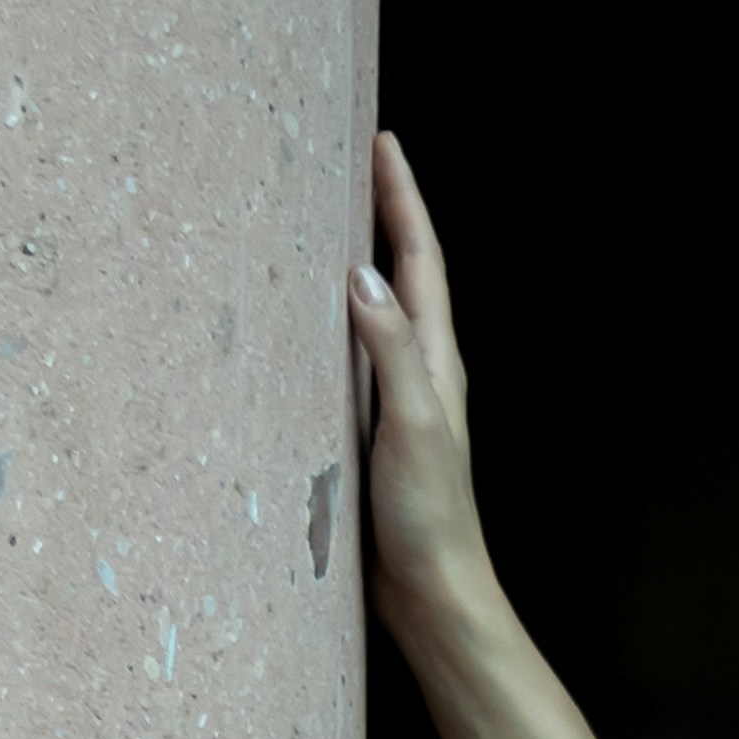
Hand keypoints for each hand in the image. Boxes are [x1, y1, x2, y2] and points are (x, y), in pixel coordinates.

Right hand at [344, 128, 489, 639]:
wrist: (432, 597)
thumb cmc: (430, 520)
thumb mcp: (413, 426)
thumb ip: (391, 350)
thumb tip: (362, 273)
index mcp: (436, 362)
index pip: (418, 259)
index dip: (401, 199)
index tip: (383, 142)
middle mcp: (419, 373)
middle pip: (399, 273)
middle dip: (378, 213)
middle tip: (350, 159)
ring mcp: (394, 401)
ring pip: (372, 312)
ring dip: (353, 262)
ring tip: (320, 218)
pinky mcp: (368, 433)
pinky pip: (347, 357)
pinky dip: (329, 322)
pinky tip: (303, 322)